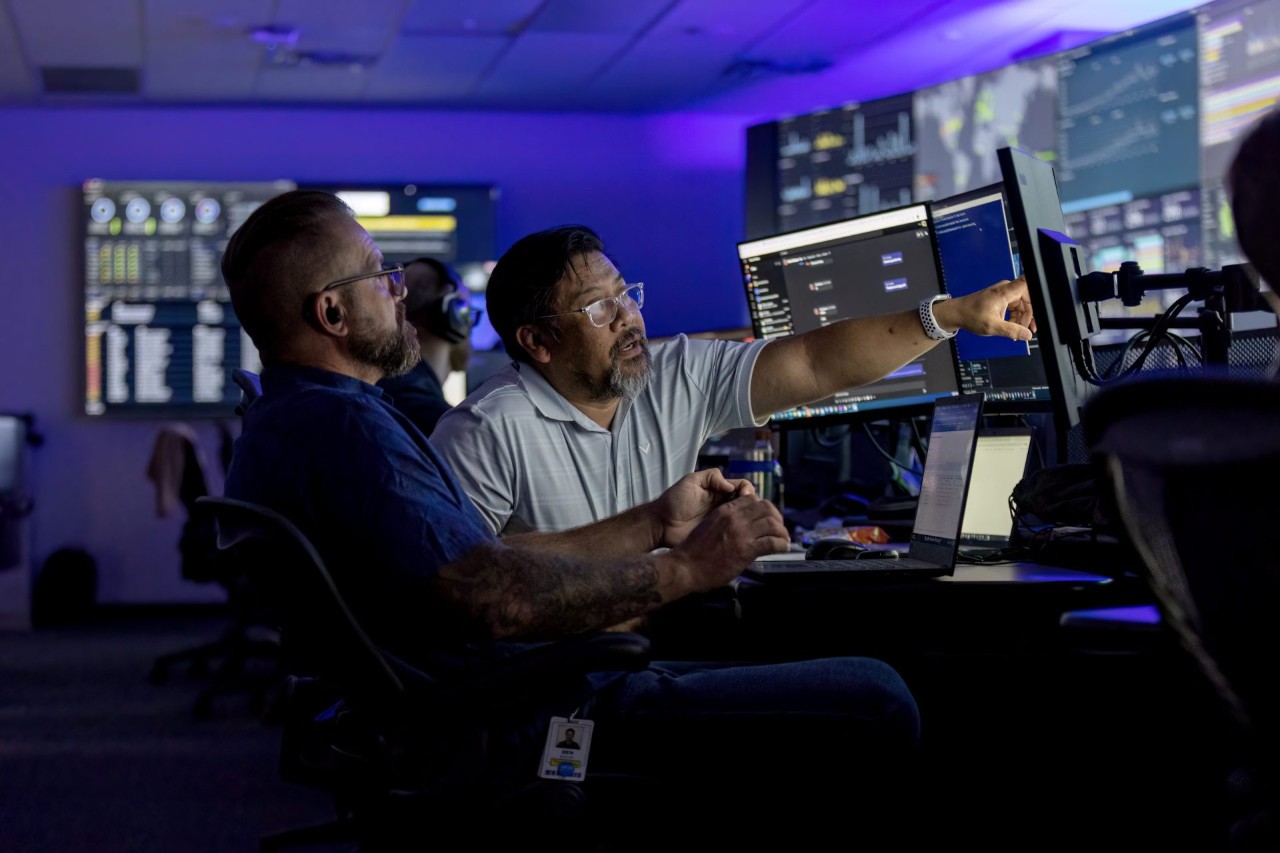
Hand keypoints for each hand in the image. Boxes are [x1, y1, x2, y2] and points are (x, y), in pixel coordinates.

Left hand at [652, 468, 757, 548]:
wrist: (661, 524)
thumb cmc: (674, 501)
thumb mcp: (691, 481)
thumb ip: (711, 477)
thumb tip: (730, 486)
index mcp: (719, 491)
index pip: (743, 488)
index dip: (747, 490)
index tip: (744, 496)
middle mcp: (724, 506)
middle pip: (747, 504)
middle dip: (752, 506)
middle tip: (748, 511)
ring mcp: (723, 522)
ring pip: (745, 520)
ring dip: (750, 520)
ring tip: (747, 522)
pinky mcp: (720, 536)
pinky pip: (736, 534)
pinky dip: (742, 533)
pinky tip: (742, 533)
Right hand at [670, 491, 789, 590]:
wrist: (686, 566)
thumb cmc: (694, 550)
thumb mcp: (709, 525)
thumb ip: (726, 521)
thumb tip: (740, 524)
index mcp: (725, 511)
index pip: (752, 499)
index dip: (764, 507)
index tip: (768, 516)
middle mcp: (735, 518)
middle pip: (766, 508)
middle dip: (776, 517)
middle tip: (778, 527)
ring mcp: (741, 533)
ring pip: (772, 524)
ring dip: (782, 532)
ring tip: (783, 539)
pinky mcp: (747, 549)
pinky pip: (772, 542)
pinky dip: (781, 544)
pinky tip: (782, 547)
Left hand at [941, 276, 1035, 340]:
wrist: (956, 314)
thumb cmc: (970, 316)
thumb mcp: (992, 326)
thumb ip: (1012, 330)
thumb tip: (1027, 335)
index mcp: (1005, 292)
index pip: (1028, 284)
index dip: (1038, 292)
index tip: (1045, 302)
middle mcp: (1006, 289)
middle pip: (1027, 300)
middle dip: (1028, 316)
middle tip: (1027, 331)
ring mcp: (1003, 294)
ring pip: (1021, 306)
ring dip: (1020, 320)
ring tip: (1015, 333)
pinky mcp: (1000, 299)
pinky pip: (1014, 308)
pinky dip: (1014, 318)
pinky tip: (1010, 328)